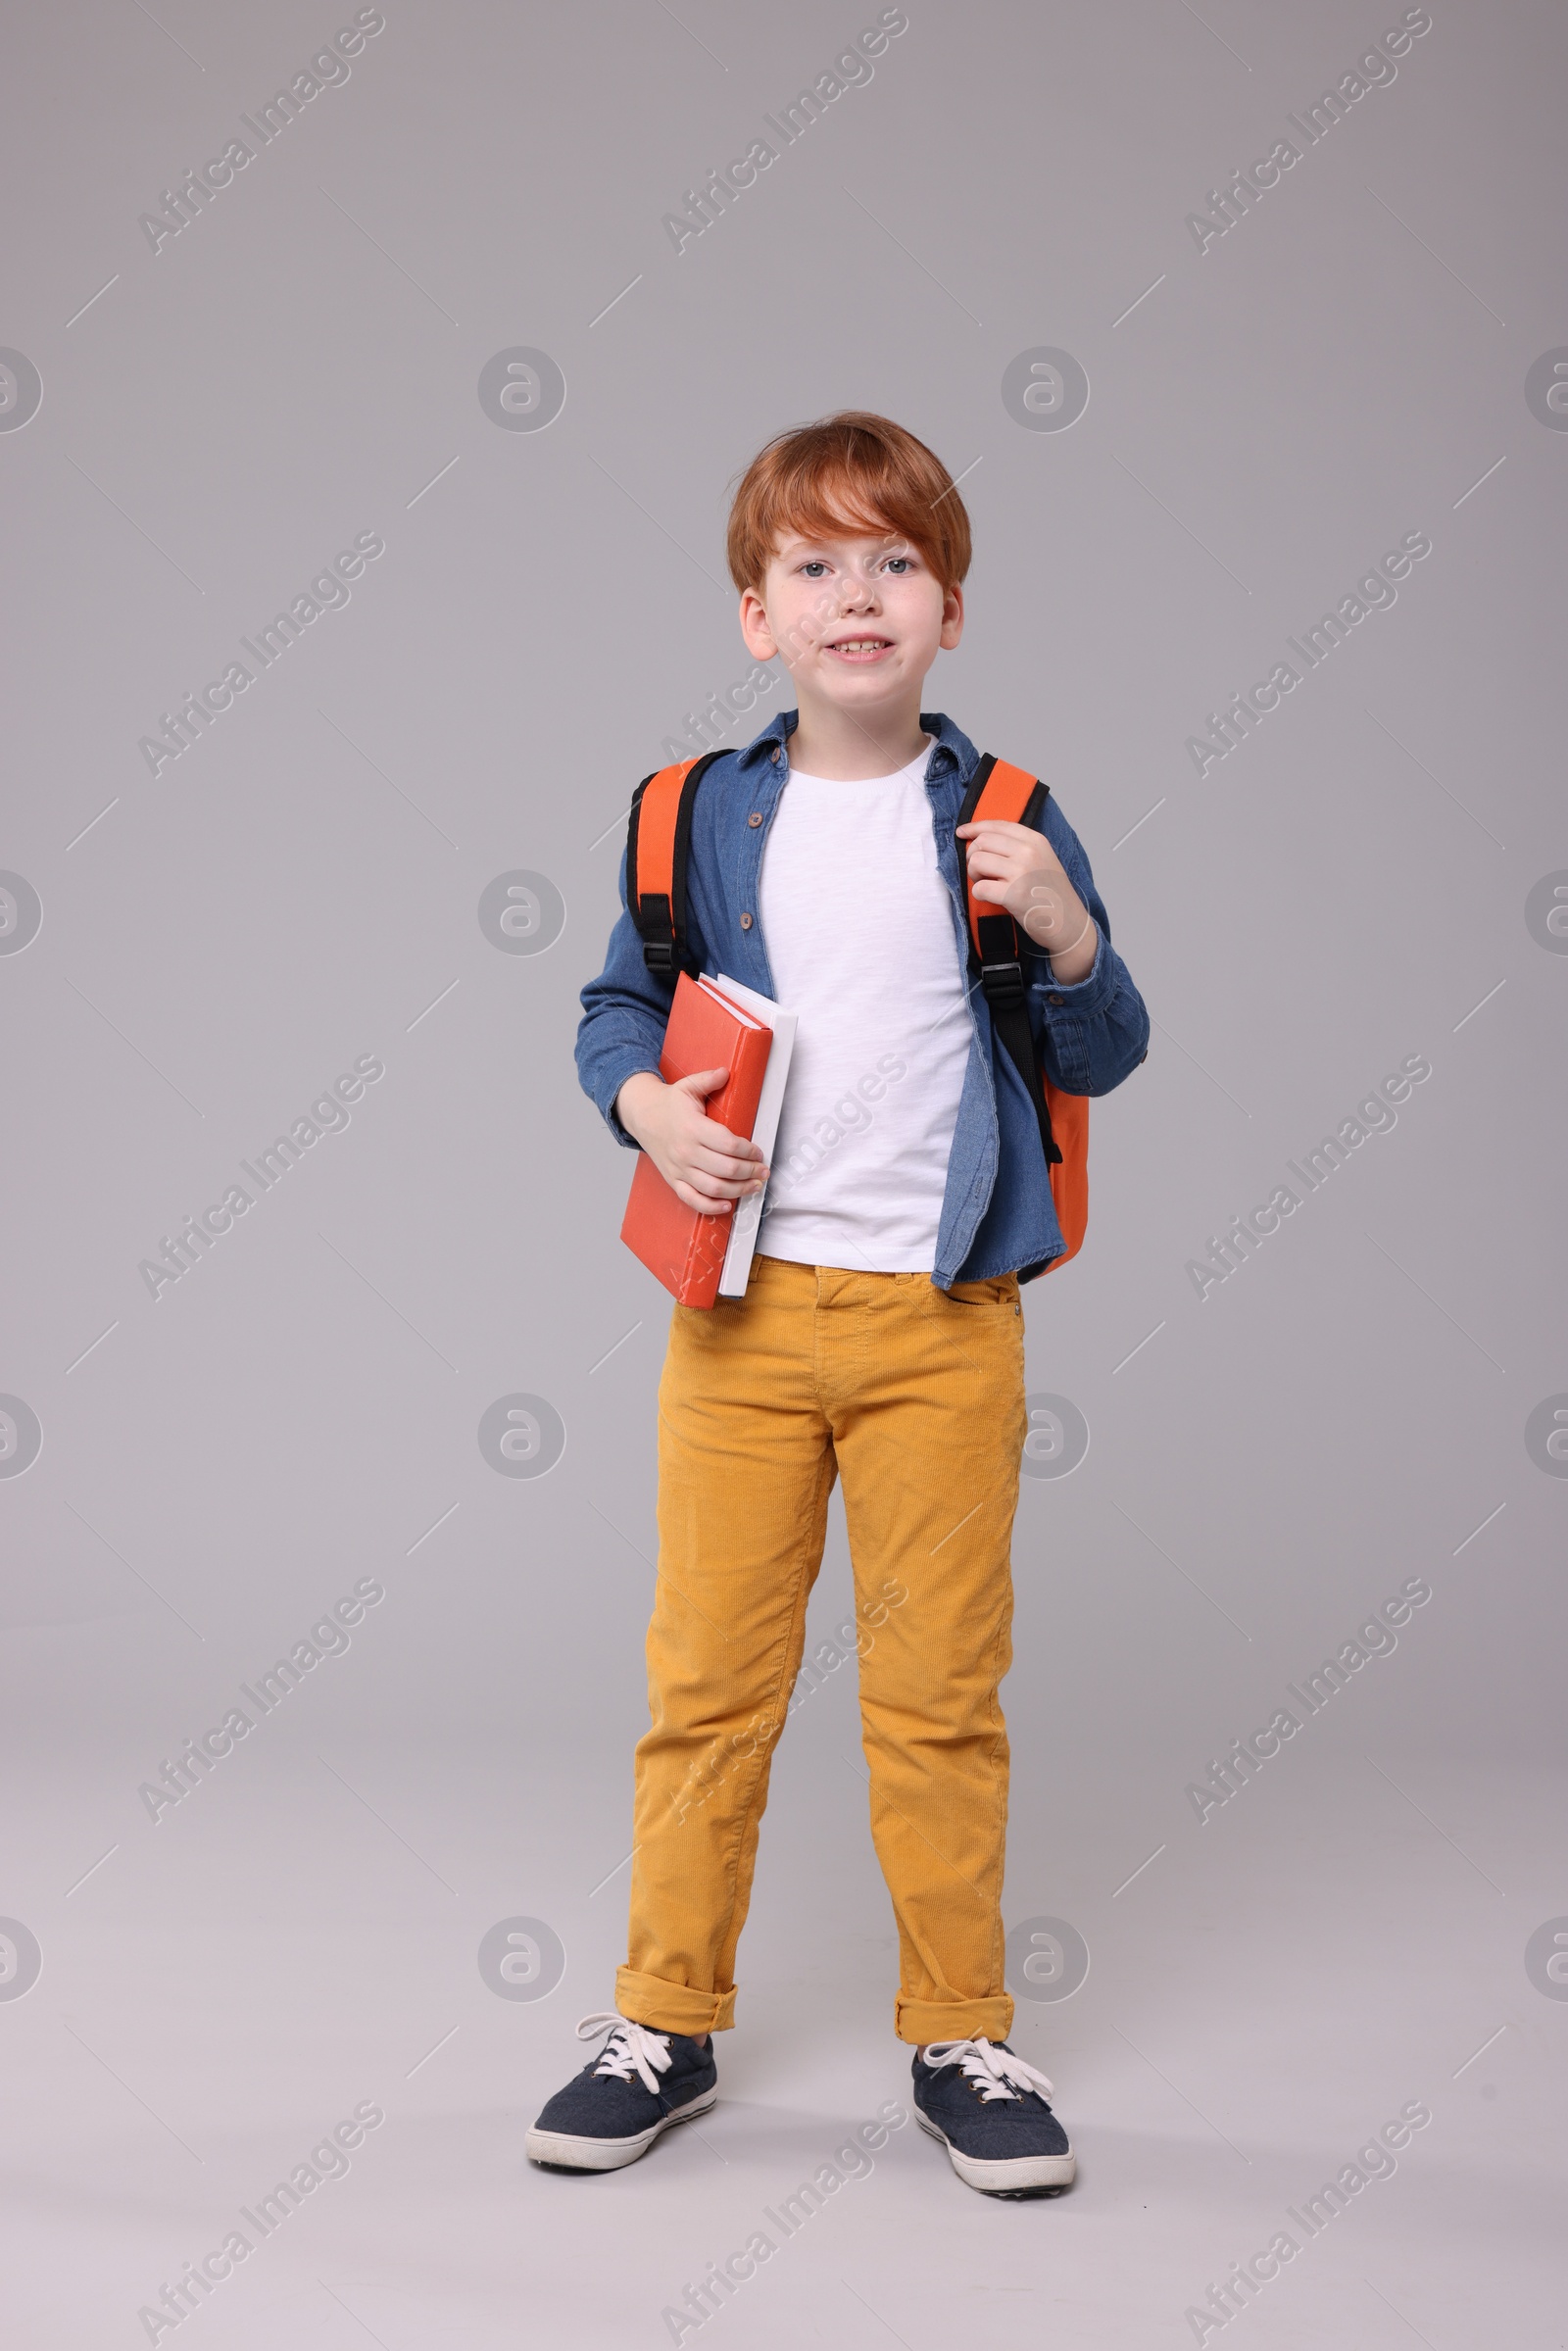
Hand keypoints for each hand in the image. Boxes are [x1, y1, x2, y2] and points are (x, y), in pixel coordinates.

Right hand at [616, 1068, 769, 1215]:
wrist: (641, 1116)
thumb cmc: (668, 1104)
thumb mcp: (688, 1086)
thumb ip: (709, 1079)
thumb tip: (727, 1072)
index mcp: (693, 1128)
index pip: (729, 1145)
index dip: (749, 1151)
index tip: (759, 1152)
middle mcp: (686, 1151)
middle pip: (726, 1169)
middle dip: (751, 1172)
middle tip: (763, 1171)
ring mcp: (679, 1168)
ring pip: (713, 1188)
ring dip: (739, 1190)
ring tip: (754, 1186)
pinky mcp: (673, 1180)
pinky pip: (692, 1200)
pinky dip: (710, 1207)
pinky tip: (727, 1205)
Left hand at [956, 817, 1096, 983]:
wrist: (1069, 923)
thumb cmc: (1052, 894)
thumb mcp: (1043, 859)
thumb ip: (1018, 846)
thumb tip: (982, 839)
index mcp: (1035, 840)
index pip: (997, 825)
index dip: (974, 827)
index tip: (961, 832)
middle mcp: (1028, 852)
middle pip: (982, 841)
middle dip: (973, 856)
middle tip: (981, 871)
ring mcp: (1021, 872)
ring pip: (977, 861)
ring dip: (975, 874)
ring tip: (988, 884)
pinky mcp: (1013, 895)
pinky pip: (979, 887)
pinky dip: (979, 894)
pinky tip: (991, 897)